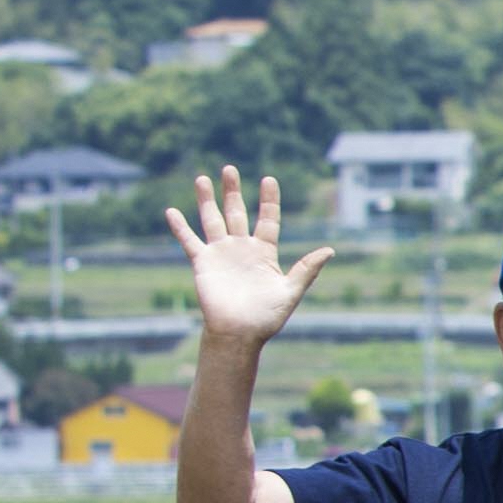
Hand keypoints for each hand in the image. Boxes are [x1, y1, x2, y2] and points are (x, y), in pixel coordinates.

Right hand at [162, 169, 332, 342]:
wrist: (240, 333)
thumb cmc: (267, 316)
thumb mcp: (291, 291)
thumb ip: (307, 269)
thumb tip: (330, 250)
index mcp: (264, 252)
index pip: (268, 219)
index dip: (269, 200)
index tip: (269, 179)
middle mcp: (242, 248)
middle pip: (237, 212)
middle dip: (233, 191)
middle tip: (230, 168)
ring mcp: (221, 253)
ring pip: (212, 220)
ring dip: (206, 200)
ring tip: (202, 178)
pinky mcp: (203, 263)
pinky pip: (190, 241)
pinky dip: (181, 227)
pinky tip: (171, 211)